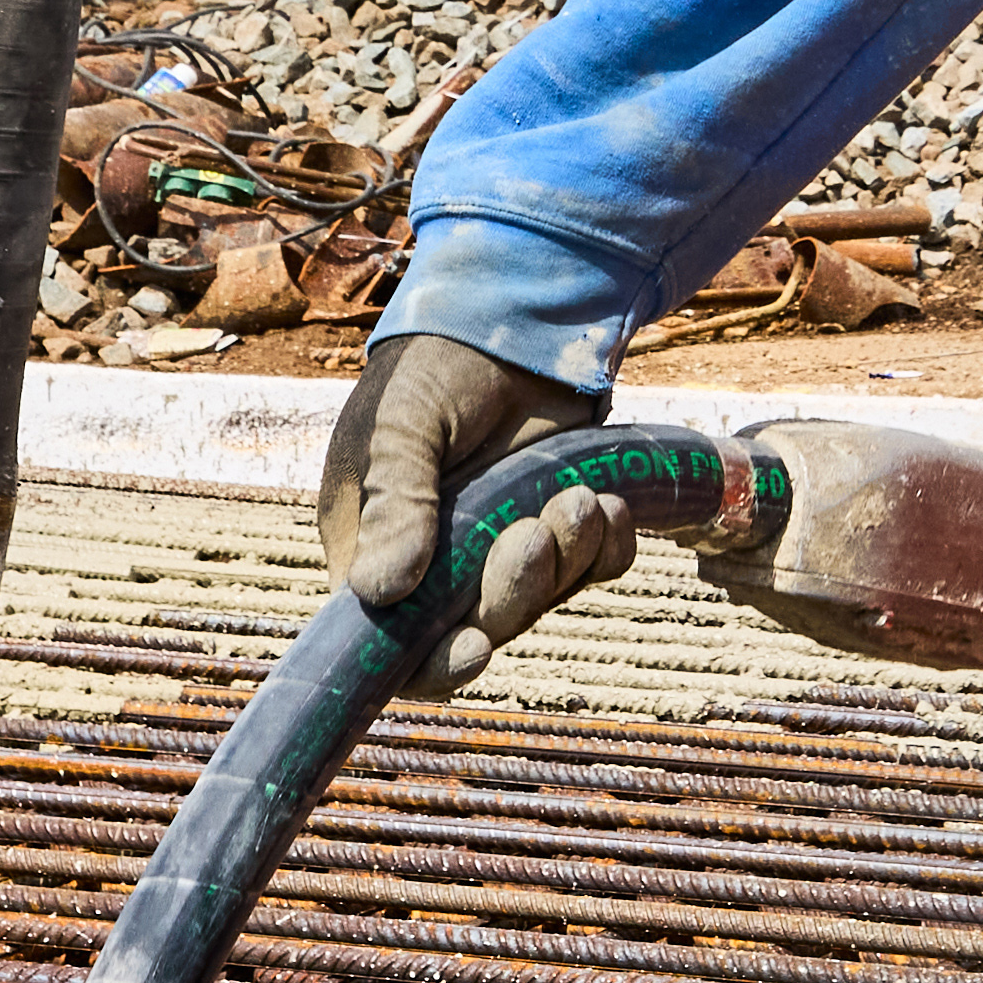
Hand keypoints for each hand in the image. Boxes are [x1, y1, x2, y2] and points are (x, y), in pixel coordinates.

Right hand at [321, 330, 604, 686]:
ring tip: (579, 497)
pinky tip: (607, 501)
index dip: (432, 664)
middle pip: (479, 626)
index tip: (475, 648)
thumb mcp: (402, 427)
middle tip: (535, 531)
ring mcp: (500, 549)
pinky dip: (606, 548)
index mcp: (375, 547)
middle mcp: (437, 564)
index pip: (392, 642)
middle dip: (515, 590)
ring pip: (541, 600)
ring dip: (568, 559)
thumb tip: (378, 592)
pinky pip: (592, 570)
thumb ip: (395, 503)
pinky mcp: (558, 531)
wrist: (512, 317)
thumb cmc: (433, 367)